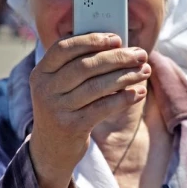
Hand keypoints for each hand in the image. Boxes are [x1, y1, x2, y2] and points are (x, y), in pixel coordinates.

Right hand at [28, 33, 149, 187]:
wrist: (50, 148)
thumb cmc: (64, 107)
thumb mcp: (60, 85)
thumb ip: (79, 64)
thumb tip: (117, 45)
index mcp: (41, 72)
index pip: (64, 47)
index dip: (91, 40)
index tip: (117, 39)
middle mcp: (45, 89)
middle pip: (85, 66)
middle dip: (117, 58)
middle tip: (140, 55)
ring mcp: (56, 109)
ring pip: (97, 86)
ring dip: (125, 76)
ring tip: (144, 71)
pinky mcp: (71, 127)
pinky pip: (102, 108)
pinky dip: (123, 98)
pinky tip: (138, 92)